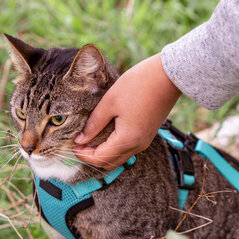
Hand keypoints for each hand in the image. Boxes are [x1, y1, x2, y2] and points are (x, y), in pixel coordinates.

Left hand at [74, 53, 180, 168]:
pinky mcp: (147, 134)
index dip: (82, 155)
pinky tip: (104, 134)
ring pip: (119, 157)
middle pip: (109, 163)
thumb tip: (80, 139)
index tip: (70, 145)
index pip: (99, 158)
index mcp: (127, 139)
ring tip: (88, 138)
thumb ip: (94, 123)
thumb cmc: (139, 85)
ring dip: (103, 152)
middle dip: (92, 157)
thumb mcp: (110, 102)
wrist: (168, 76)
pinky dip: (113, 146)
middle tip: (78, 144)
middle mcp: (137, 145)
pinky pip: (127, 148)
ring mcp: (144, 141)